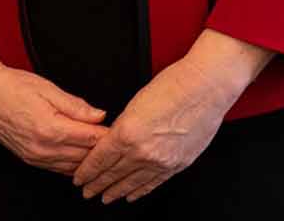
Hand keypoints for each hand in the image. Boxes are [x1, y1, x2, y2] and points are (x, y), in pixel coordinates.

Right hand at [0, 25, 107, 173]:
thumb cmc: (12, 86)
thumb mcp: (48, 88)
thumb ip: (76, 105)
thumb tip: (100, 115)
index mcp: (51, 128)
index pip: (91, 139)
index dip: (109, 135)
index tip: (122, 130)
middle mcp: (43, 148)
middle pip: (85, 156)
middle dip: (103, 149)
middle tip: (118, 141)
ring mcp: (36, 156)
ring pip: (74, 167)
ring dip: (89, 160)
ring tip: (103, 150)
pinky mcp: (30, 158)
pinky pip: (59, 169)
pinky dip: (73, 165)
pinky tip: (81, 157)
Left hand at [72, 29, 272, 203]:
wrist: (205, 88)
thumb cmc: (172, 86)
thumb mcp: (134, 102)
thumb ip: (122, 125)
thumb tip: (113, 139)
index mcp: (127, 132)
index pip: (100, 159)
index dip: (87, 171)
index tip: (79, 178)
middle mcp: (143, 151)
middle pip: (113, 173)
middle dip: (97, 185)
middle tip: (87, 192)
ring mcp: (161, 160)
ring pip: (133, 182)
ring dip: (117, 191)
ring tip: (106, 198)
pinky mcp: (178, 164)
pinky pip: (154, 182)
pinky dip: (141, 191)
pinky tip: (132, 195)